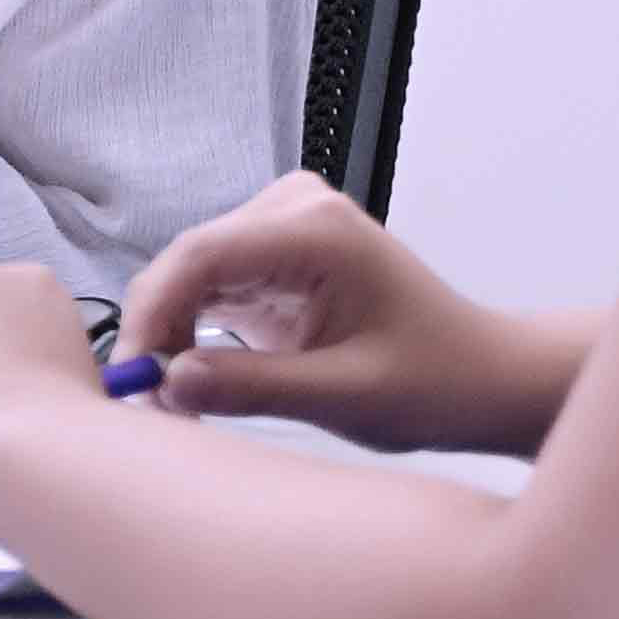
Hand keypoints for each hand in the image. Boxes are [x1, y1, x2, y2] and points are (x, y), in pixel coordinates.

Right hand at [111, 172, 554, 453]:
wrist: (485, 376)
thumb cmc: (440, 382)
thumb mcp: (348, 397)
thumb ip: (255, 388)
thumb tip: (169, 383)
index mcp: (317, 229)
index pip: (201, 255)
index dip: (152, 315)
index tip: (133, 380)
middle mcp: (293, 210)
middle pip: (186, 262)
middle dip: (156, 332)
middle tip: (147, 408)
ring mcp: (282, 227)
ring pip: (188, 277)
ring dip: (171, 336)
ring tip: (173, 405)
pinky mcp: (273, 255)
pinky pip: (208, 288)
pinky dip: (191, 334)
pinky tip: (193, 382)